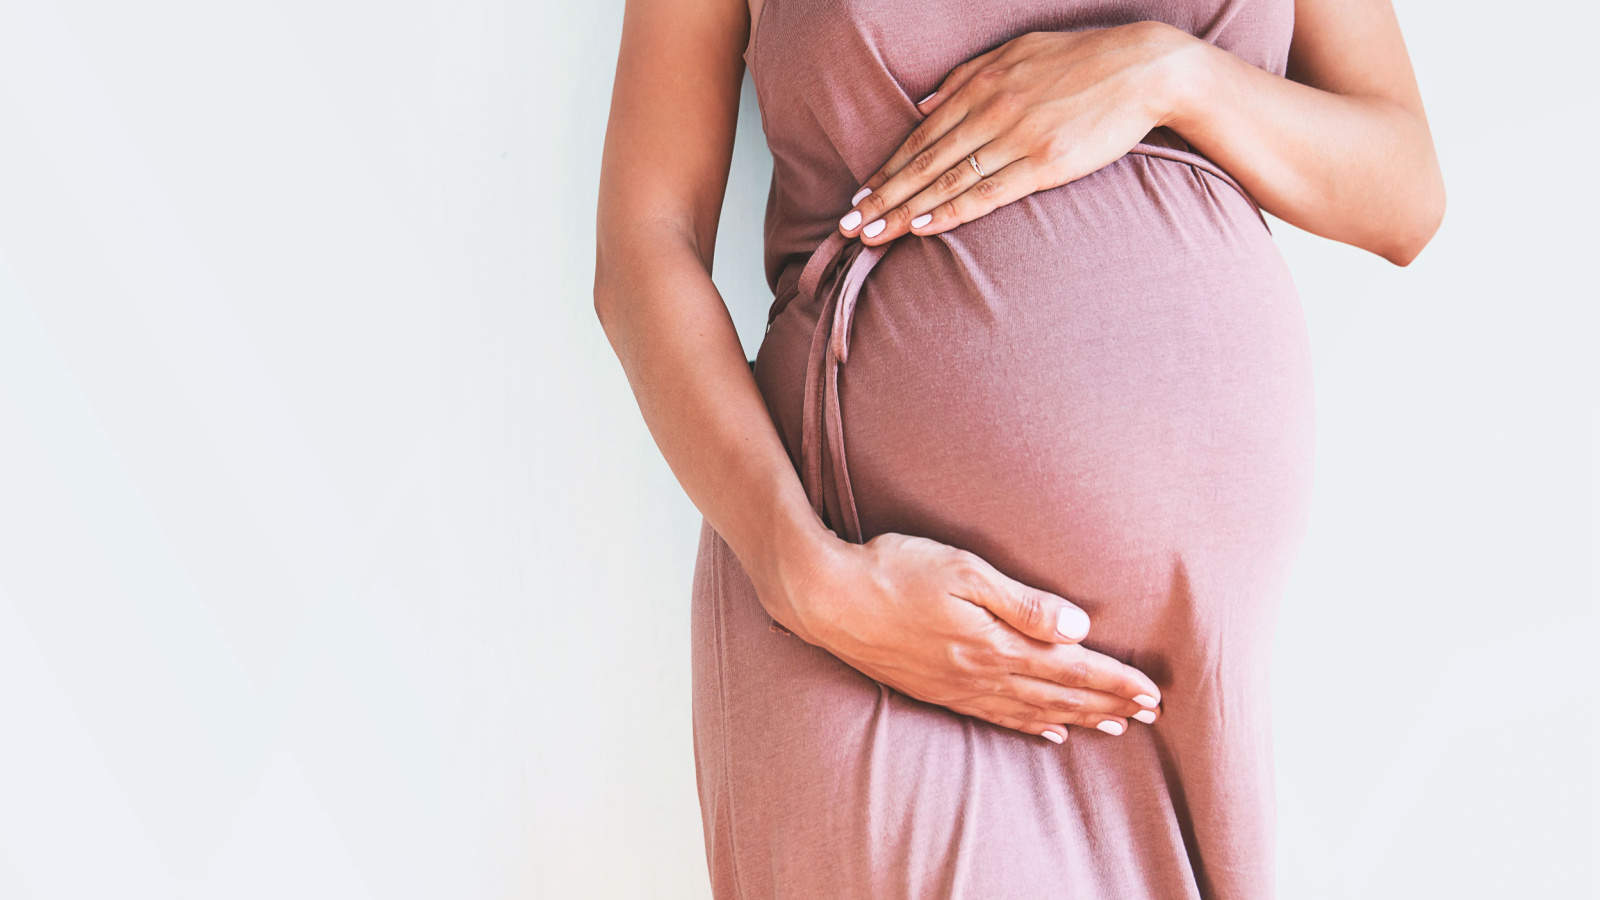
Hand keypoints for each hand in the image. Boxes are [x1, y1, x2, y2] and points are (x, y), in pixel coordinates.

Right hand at [786, 531, 1162, 741]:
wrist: (826, 597)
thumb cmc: (893, 570)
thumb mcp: (963, 571)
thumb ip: (1022, 603)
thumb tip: (1076, 627)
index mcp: (993, 643)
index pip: (1070, 667)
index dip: (1114, 680)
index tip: (1152, 692)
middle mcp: (980, 672)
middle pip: (1058, 694)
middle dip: (1108, 703)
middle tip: (1152, 715)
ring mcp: (957, 686)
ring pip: (1031, 710)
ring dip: (1077, 717)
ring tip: (1114, 726)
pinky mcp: (936, 689)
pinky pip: (995, 717)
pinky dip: (1029, 726)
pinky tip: (1048, 731)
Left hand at [836, 21, 1194, 244]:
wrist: (1144, 67)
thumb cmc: (1083, 59)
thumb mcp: (1018, 51)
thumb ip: (966, 78)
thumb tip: (925, 107)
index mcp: (981, 84)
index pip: (922, 136)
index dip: (887, 169)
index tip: (859, 193)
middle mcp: (990, 111)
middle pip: (923, 163)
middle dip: (881, 197)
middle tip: (848, 224)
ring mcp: (1016, 139)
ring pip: (947, 182)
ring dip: (904, 211)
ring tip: (872, 234)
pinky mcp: (1044, 164)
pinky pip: (987, 193)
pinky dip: (952, 211)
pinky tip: (923, 227)